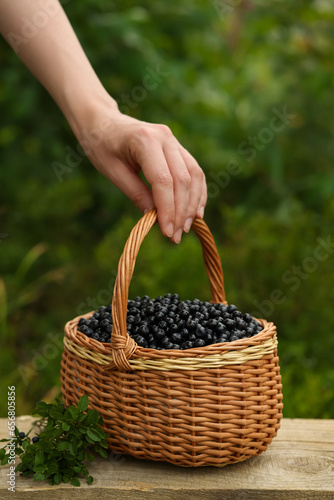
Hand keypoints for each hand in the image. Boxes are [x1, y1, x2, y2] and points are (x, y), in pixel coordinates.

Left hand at [75, 105, 206, 242]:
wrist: (103, 121)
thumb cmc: (101, 146)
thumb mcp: (112, 172)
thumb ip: (135, 193)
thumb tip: (155, 217)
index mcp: (144, 140)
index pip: (164, 180)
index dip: (168, 209)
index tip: (167, 232)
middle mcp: (165, 137)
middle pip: (183, 179)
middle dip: (181, 211)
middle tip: (176, 236)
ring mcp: (174, 140)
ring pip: (194, 175)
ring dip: (192, 204)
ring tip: (186, 228)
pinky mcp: (178, 147)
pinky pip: (194, 171)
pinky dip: (197, 192)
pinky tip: (195, 212)